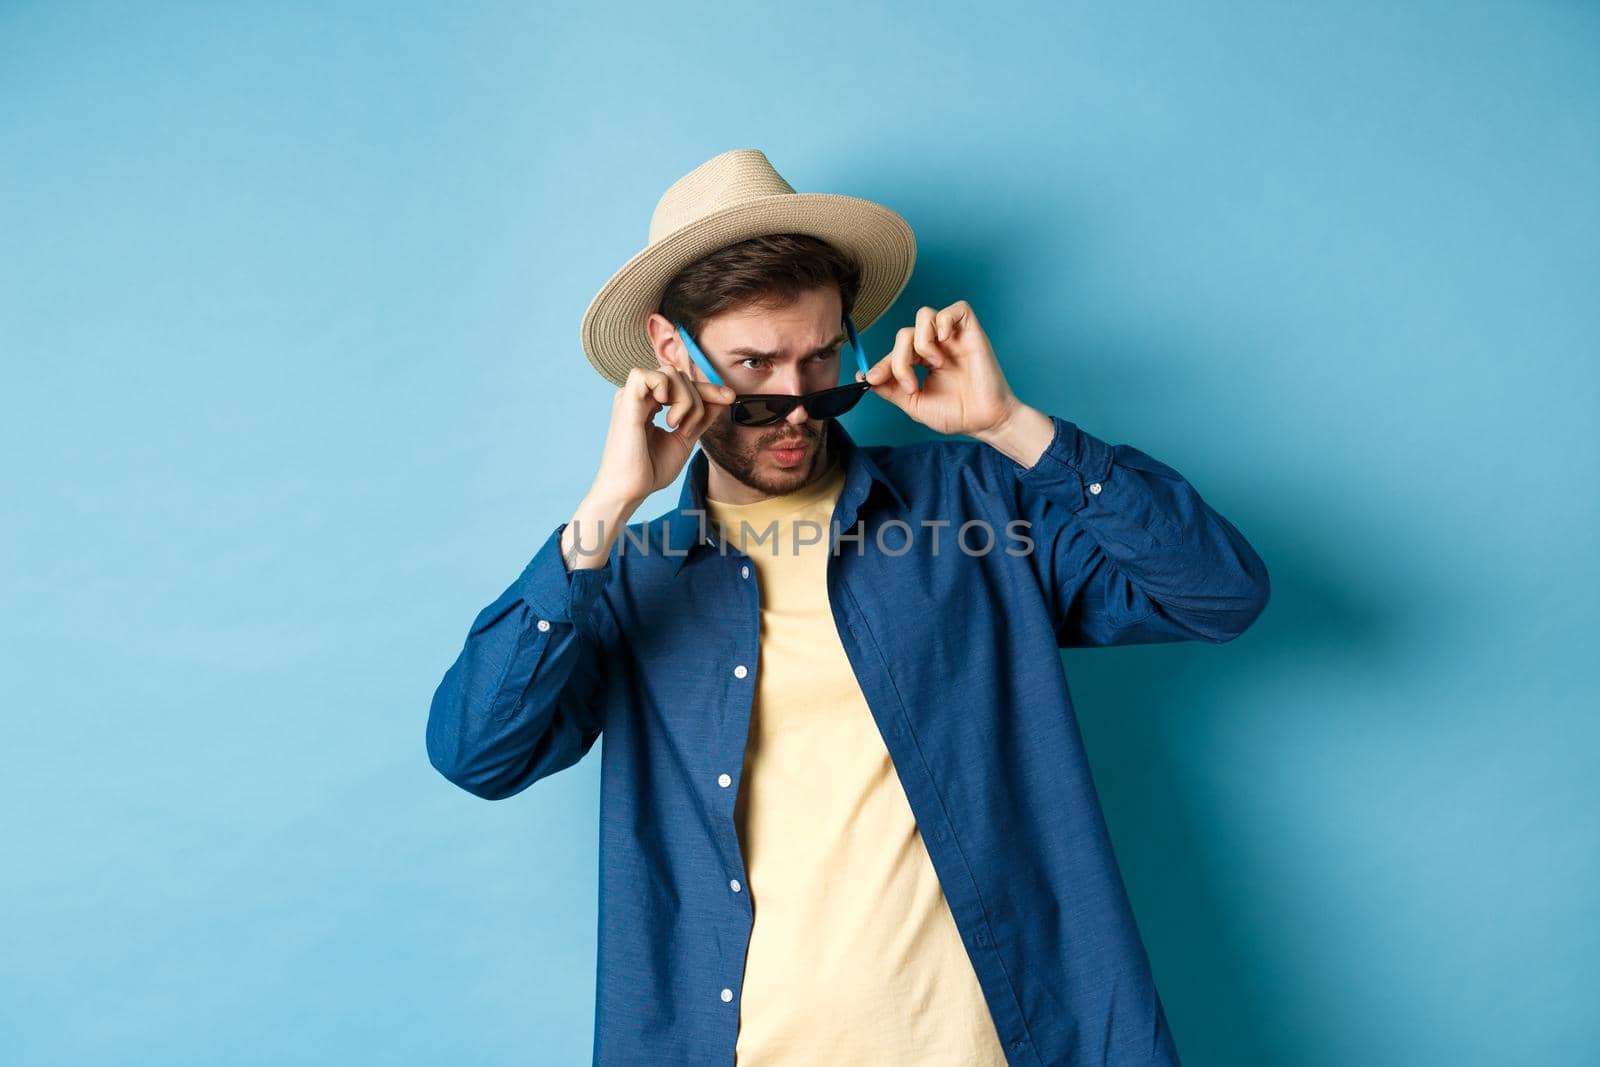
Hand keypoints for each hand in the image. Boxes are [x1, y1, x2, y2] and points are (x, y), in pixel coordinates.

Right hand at [591, 366, 735, 508]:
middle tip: (687, 429)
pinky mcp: (625, 402)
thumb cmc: (650, 470)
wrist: (630, 491)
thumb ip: (701, 418)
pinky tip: (665, 415)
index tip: (729, 397)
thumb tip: (723, 398)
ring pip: (669, 373)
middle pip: (679, 375)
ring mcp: (631, 397)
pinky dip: (663, 388)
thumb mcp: (685, 439)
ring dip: (684, 399)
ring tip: (676, 425)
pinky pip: (645, 375)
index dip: (708, 389)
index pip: (682, 384)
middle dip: (697, 400)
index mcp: (649, 404)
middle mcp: (639, 396)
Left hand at [859, 301, 1020, 437]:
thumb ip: (890, 389)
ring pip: (924, 314)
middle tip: (910, 385)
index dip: (881, 364)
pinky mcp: (971, 333)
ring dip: (920, 340)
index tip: (871, 379)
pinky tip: (944, 342)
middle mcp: (936, 346)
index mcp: (922, 361)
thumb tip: (863, 376)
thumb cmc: (957, 415)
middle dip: (899, 360)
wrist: (984, 421)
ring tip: (933, 363)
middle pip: (905, 333)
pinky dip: (944, 321)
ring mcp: (953, 338)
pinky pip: (956, 309)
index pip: (895, 352)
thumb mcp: (914, 404)